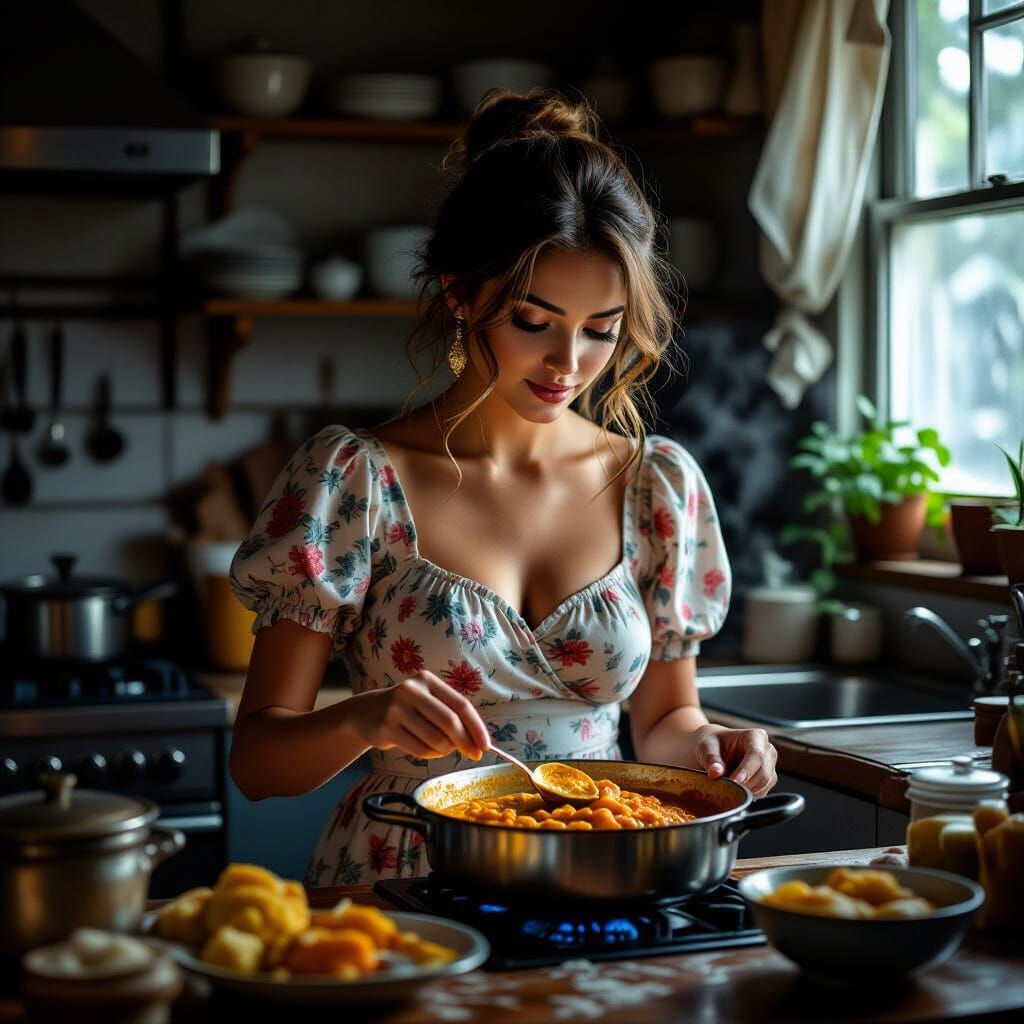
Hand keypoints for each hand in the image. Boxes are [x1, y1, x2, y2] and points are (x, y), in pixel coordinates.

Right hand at [350, 671, 490, 759]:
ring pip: (436, 739)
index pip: (460, 704)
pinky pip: (420, 750)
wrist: (366, 713)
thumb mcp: (428, 702)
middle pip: (449, 722)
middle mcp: (411, 691)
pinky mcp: (386, 729)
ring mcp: (396, 709)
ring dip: (445, 750)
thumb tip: (478, 743)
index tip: (486, 745)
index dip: (476, 727)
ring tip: (440, 748)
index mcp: (427, 680)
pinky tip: (427, 749)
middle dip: (465, 742)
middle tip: (473, 754)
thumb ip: (452, 716)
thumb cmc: (407, 709)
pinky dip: (430, 755)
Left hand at [692, 724, 777, 796]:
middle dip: (745, 783)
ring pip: (765, 784)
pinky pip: (762, 792)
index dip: (746, 770)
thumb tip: (715, 773)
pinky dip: (748, 794)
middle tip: (726, 789)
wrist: (714, 750)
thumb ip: (711, 759)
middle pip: (763, 772)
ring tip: (728, 788)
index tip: (733, 781)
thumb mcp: (706, 747)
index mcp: (755, 736)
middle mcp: (767, 750)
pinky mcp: (768, 780)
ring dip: (746, 790)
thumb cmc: (712, 744)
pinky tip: (734, 790)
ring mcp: (769, 765)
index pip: (756, 754)